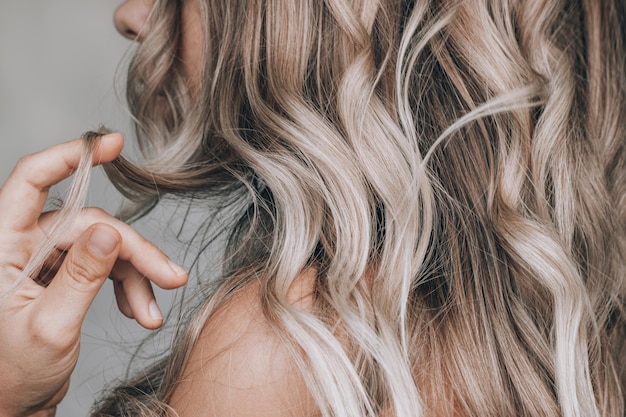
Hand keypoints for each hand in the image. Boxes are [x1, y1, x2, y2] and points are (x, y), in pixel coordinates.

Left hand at [0, 134, 187, 416]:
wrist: (13, 406)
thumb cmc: (11, 375)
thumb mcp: (49, 328)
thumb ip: (80, 277)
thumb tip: (108, 232)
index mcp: (1, 247)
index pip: (30, 180)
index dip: (70, 156)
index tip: (112, 143)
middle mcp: (21, 244)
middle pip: (89, 223)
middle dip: (134, 251)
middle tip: (171, 278)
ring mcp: (43, 258)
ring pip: (103, 244)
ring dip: (136, 275)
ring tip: (152, 312)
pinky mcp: (63, 273)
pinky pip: (105, 265)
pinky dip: (128, 286)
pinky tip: (141, 311)